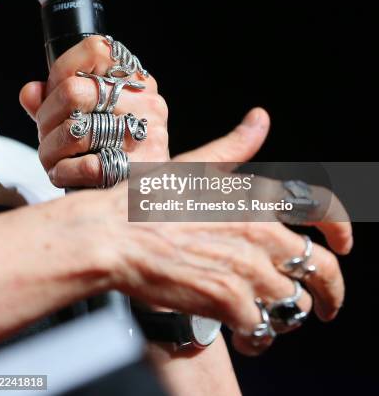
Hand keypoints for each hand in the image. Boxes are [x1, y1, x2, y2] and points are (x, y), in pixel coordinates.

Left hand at [20, 36, 168, 187]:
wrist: (150, 191)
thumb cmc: (115, 149)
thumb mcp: (89, 115)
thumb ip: (55, 99)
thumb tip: (31, 93)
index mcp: (137, 81)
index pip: (95, 49)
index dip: (60, 71)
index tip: (53, 93)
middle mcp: (148, 102)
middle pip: (74, 91)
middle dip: (46, 117)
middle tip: (45, 134)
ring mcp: (149, 134)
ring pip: (75, 130)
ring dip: (50, 149)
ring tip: (53, 158)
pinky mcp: (142, 169)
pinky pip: (87, 165)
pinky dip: (64, 172)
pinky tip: (64, 173)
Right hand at [77, 109, 351, 355]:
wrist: (112, 236)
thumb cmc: (148, 199)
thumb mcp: (196, 165)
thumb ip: (235, 147)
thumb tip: (260, 118)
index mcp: (256, 198)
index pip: (322, 209)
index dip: (342, 230)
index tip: (343, 247)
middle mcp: (260, 233)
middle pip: (322, 270)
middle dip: (332, 292)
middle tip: (328, 305)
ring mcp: (246, 269)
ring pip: (293, 304)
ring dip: (286, 314)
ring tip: (270, 316)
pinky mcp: (227, 302)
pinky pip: (260, 329)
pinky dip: (257, 337)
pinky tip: (245, 335)